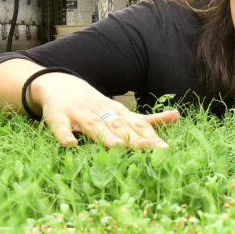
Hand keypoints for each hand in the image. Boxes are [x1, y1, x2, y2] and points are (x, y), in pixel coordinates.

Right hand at [29, 72, 179, 147]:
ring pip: (93, 126)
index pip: (136, 124)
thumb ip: (146, 118)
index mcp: (116, 111)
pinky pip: (61, 128)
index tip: (165, 150)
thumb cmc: (93, 104)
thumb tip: (177, 117)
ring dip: (104, 135)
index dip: (150, 136)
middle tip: (149, 149)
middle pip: (118, 125)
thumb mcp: (120, 110)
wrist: (57, 83)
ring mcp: (79, 114)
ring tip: (116, 147)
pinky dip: (65, 136)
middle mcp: (100, 111)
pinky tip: (70, 145)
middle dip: (133, 138)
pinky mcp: (57, 118)